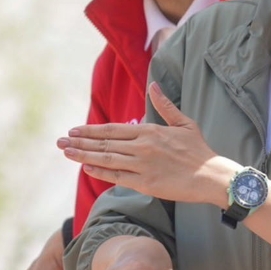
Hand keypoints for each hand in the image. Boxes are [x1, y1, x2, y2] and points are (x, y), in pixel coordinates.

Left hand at [58, 82, 238, 206]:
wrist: (211, 176)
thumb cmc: (199, 150)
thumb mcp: (184, 123)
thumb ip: (165, 105)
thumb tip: (152, 86)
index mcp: (149, 131)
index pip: (112, 130)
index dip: (91, 130)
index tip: (74, 130)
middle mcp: (142, 147)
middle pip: (104, 143)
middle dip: (79, 142)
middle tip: (59, 141)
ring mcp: (142, 166)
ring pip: (106, 159)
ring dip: (83, 156)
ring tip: (66, 152)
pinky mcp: (145, 183)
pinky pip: (117, 177)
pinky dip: (100, 172)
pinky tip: (87, 168)